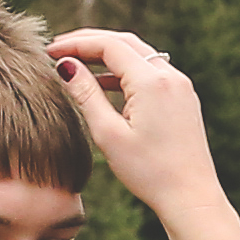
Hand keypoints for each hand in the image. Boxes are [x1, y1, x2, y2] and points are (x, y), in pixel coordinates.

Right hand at [41, 30, 239, 239]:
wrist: (191, 197)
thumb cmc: (149, 172)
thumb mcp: (108, 134)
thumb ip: (86, 94)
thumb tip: (65, 66)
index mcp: (151, 82)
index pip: (108, 44)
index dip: (75, 43)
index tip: (48, 51)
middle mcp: (171, 76)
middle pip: (125, 42)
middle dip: (90, 42)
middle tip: (59, 49)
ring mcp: (181, 86)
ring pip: (139, 55)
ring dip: (108, 56)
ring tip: (76, 66)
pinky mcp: (184, 98)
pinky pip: (151, 72)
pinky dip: (125, 72)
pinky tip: (104, 86)